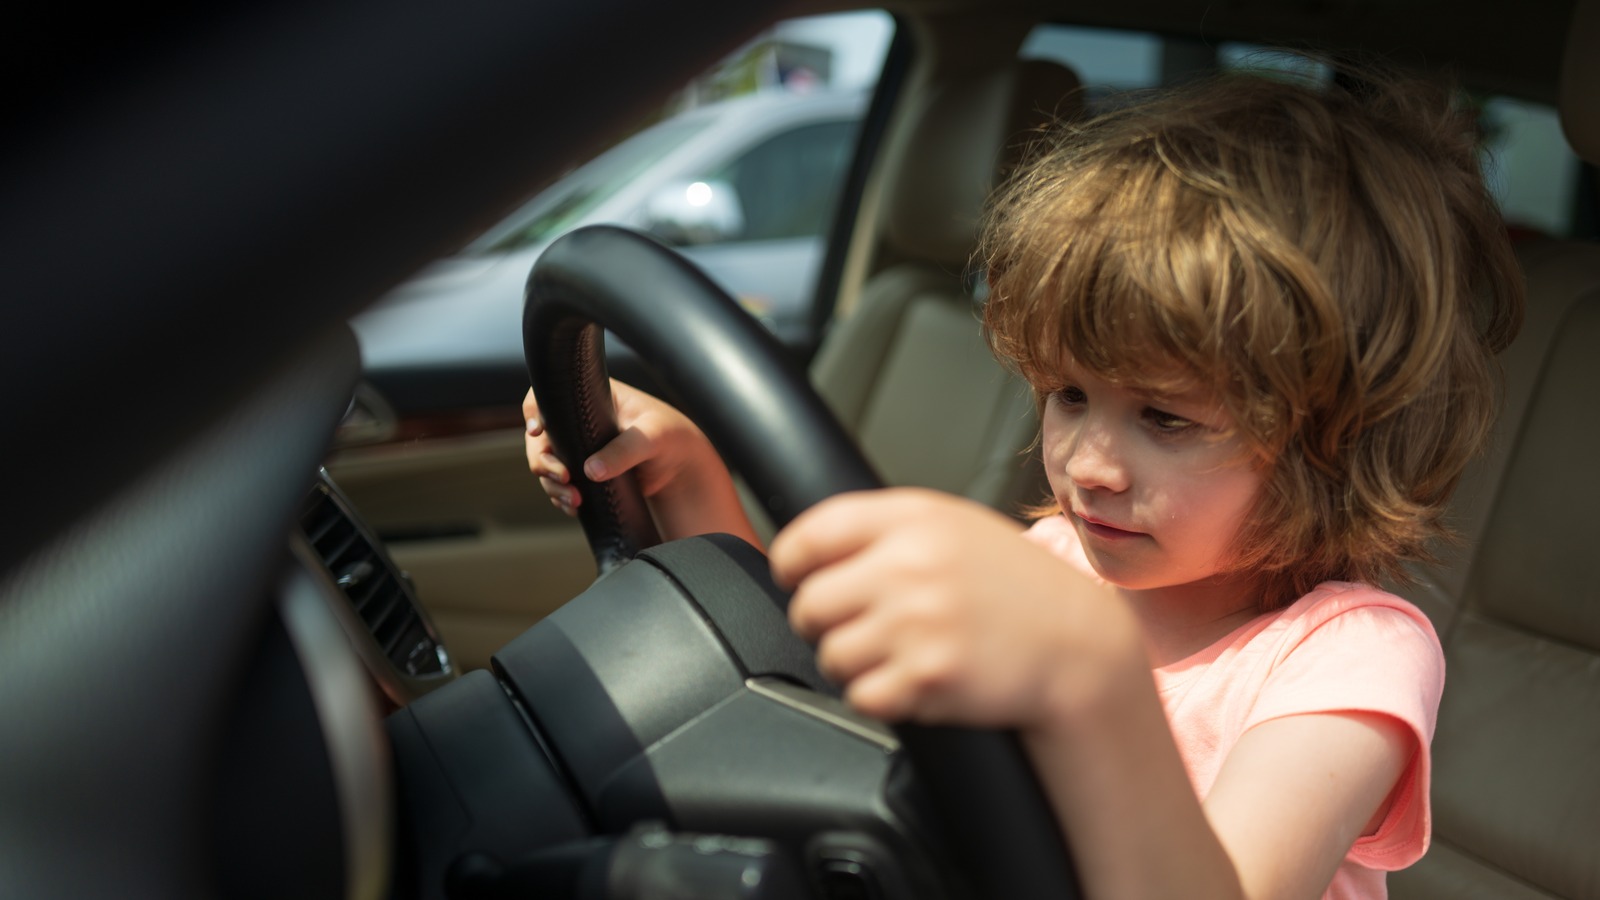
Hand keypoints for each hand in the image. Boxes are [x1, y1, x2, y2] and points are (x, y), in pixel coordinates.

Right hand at [522, 382, 760, 544]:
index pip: (548, 395)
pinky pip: (561, 484)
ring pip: (547, 465)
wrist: (683, 467)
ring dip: (552, 484)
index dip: (534, 411)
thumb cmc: (672, 437)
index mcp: (592, 397)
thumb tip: (591, 470)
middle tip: (564, 478)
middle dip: (543, 461)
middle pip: (540, 438)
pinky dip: (562, 497)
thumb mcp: (653, 438)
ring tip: (573, 500)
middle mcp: (579, 421)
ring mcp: (579, 448)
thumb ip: (625, 451)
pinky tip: (575, 507)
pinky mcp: (584, 472)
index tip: (538, 431)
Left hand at [771, 488, 1136, 727]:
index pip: (810, 535)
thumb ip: (888, 529)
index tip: (797, 578)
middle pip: (809, 603)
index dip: (792, 563)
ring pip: (831, 654)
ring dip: (854, 664)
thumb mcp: (956, 528)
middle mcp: (910, 565)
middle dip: (824, 622)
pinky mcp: (926, 676)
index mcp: (913, 519)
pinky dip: (880, 696)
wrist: (1078, 646)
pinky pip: (860, 695)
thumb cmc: (1017, 589)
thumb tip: (812, 548)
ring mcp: (917, 622)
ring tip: (898, 654)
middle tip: (861, 626)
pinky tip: (915, 680)